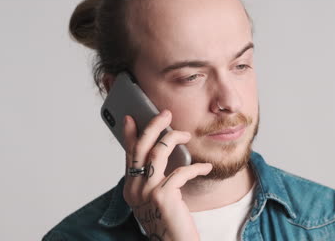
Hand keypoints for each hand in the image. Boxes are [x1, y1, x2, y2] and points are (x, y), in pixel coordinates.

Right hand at [122, 110, 211, 240]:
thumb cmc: (170, 221)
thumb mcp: (157, 197)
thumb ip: (155, 176)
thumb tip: (163, 150)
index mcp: (131, 188)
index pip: (129, 155)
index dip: (129, 134)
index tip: (130, 118)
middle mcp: (134, 189)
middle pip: (141, 147)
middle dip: (153, 126)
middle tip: (165, 113)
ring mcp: (147, 192)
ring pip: (158, 153)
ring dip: (174, 138)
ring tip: (186, 135)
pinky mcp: (163, 196)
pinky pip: (181, 171)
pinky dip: (196, 167)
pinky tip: (206, 168)